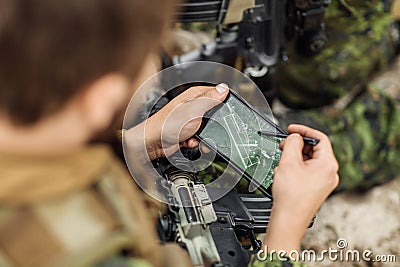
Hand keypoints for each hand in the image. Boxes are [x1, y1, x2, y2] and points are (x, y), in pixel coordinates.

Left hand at [125, 84, 228, 159]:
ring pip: (207, 128)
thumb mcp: (194, 110)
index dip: (223, 101)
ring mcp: (189, 120)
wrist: (152, 143)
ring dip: (204, 135)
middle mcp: (192, 106)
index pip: (216, 93)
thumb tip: (223, 88)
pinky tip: (190, 141)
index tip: (226, 109)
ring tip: (196, 136)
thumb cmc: (166, 124)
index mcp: (194, 96)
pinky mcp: (186, 132)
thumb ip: (210, 99)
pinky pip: (199, 137)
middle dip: (213, 124)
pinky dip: (196, 142)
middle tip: (210, 127)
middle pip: (213, 113)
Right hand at [264, 124, 338, 253]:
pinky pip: (307, 172)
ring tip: (282, 163)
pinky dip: (295, 168)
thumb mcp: (289, 161)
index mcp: (328, 164)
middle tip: (284, 145)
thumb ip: (292, 143)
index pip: (320, 138)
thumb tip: (295, 137)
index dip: (304, 130)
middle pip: (315, 149)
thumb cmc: (291, 195)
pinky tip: (284, 173)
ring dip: (294, 157)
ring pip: (309, 161)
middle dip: (297, 145)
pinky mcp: (316, 189)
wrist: (289, 220)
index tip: (292, 128)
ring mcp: (323, 182)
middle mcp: (329, 173)